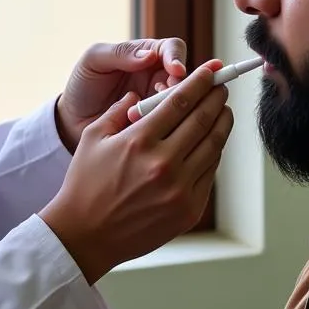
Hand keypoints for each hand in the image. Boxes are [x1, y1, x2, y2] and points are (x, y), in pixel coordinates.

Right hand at [39, 63, 233, 283]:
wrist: (85, 236)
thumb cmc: (85, 184)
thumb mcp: (92, 138)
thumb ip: (118, 111)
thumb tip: (139, 95)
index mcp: (139, 142)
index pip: (181, 102)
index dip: (200, 83)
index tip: (210, 73)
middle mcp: (164, 164)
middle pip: (203, 120)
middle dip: (216, 98)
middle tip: (221, 87)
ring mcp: (179, 190)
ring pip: (213, 147)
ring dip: (222, 124)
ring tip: (223, 111)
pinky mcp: (188, 210)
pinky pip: (210, 173)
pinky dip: (214, 153)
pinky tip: (212, 143)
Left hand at [54, 38, 187, 152]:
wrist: (72, 120)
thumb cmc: (83, 84)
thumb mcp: (94, 61)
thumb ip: (120, 53)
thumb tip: (149, 55)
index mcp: (145, 54)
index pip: (172, 48)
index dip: (177, 57)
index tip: (176, 71)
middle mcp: (157, 76)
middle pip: (184, 76)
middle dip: (180, 86)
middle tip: (164, 95)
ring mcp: (158, 101)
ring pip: (180, 101)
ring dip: (170, 106)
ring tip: (145, 112)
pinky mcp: (156, 124)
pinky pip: (170, 122)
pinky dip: (164, 124)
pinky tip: (146, 127)